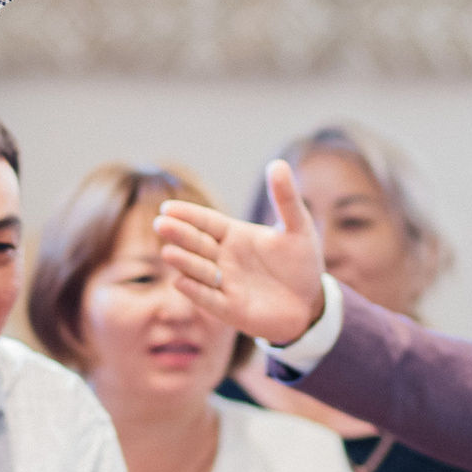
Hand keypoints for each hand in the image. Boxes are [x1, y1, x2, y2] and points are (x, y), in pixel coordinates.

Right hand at [153, 161, 327, 345]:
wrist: (310, 303)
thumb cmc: (301, 262)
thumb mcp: (299, 227)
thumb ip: (286, 198)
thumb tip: (277, 163)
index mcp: (234, 235)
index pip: (206, 222)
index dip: (188, 215)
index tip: (168, 208)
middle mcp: (223, 258)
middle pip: (197, 243)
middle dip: (179, 234)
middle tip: (161, 223)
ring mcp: (223, 283)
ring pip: (198, 270)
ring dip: (184, 262)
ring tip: (169, 252)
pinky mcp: (228, 309)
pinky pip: (208, 299)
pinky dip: (195, 291)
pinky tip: (181, 282)